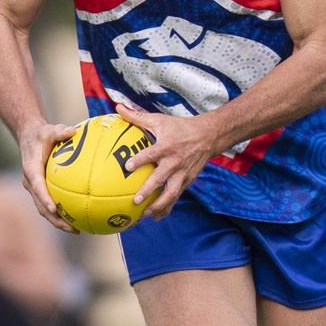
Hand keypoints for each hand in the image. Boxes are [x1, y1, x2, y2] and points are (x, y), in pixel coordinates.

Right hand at [18, 120, 80, 232]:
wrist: (28, 137)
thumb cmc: (41, 133)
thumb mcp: (50, 129)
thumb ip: (61, 131)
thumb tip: (74, 131)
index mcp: (31, 169)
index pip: (37, 186)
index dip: (45, 198)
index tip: (55, 209)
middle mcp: (30, 182)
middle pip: (41, 205)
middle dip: (55, 219)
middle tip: (72, 228)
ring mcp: (34, 188)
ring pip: (45, 209)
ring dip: (58, 221)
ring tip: (77, 230)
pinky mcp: (40, 189)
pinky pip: (50, 204)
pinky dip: (61, 213)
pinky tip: (79, 217)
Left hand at [116, 104, 216, 219]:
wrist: (208, 136)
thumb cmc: (180, 127)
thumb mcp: (159, 120)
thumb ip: (137, 116)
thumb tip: (117, 108)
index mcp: (167, 147)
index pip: (152, 154)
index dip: (140, 160)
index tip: (128, 166)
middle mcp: (174, 162)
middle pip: (161, 179)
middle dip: (149, 190)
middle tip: (136, 200)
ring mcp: (182, 174)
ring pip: (171, 193)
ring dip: (159, 205)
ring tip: (145, 215)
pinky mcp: (187, 181)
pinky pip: (176, 196)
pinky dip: (167, 207)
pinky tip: (156, 217)